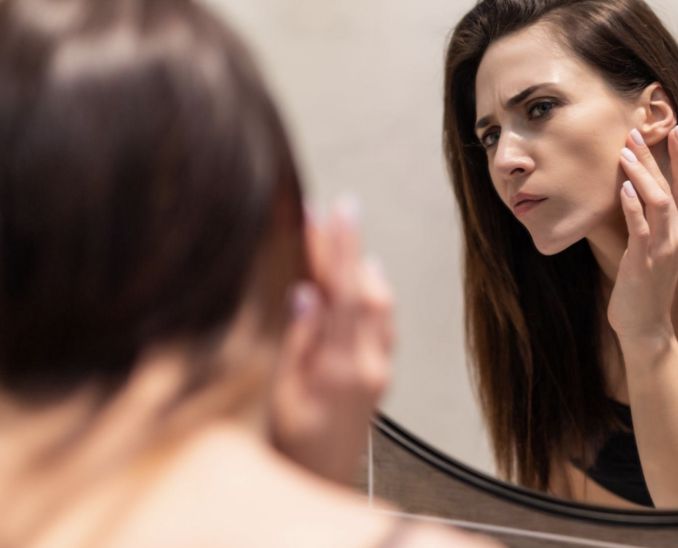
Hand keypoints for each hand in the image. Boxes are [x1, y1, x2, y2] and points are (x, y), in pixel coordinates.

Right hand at [269, 196, 394, 484]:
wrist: (324, 480)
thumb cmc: (294, 446)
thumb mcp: (282, 397)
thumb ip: (297, 343)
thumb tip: (306, 293)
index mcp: (341, 367)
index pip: (344, 293)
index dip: (340, 249)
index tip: (335, 211)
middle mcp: (368, 364)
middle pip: (364, 290)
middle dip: (350, 245)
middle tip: (336, 209)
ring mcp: (378, 368)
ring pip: (380, 303)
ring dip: (362, 265)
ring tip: (343, 233)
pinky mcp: (380, 373)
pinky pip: (384, 321)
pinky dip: (373, 291)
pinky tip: (366, 277)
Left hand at [607, 126, 677, 341]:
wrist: (645, 327)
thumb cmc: (644, 285)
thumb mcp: (651, 247)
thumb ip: (647, 219)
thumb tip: (632, 188)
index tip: (674, 128)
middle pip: (672, 186)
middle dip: (656, 156)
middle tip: (637, 131)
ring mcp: (663, 249)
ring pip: (658, 202)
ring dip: (642, 174)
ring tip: (624, 152)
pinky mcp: (644, 262)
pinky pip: (640, 229)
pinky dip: (632, 207)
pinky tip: (622, 189)